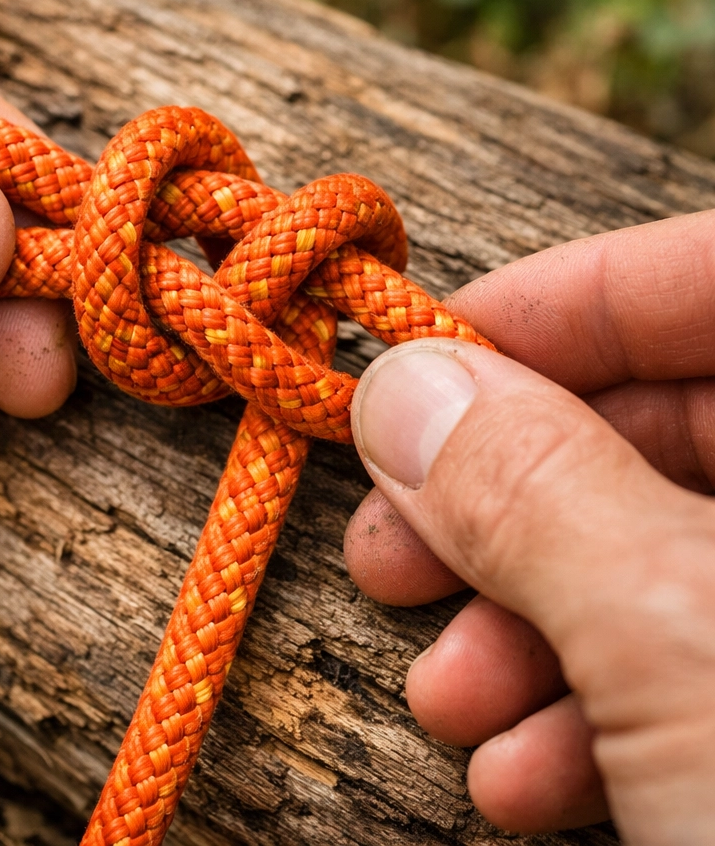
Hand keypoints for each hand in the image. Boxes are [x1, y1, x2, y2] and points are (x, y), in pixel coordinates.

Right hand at [344, 211, 714, 839]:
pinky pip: (692, 665)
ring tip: (447, 694)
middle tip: (392, 543)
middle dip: (511, 490)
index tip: (419, 357)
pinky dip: (590, 711)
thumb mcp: (690, 658)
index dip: (560, 304)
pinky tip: (520, 773)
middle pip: (679, 426)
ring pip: (669, 556)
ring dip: (531, 622)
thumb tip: (403, 387)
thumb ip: (534, 491)